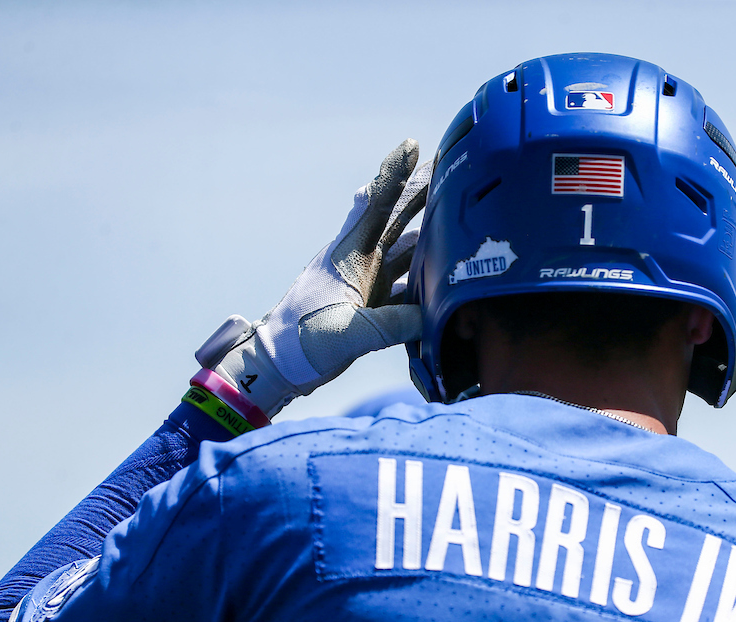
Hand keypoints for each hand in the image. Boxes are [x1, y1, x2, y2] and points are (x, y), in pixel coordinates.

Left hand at [195, 140, 431, 416]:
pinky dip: (426, 277)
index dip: (393, 173)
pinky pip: (407, 284)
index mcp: (349, 255)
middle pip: (395, 217)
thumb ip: (391, 324)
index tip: (411, 144)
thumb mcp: (348, 333)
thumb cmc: (301, 343)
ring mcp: (366, 281)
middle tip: (447, 166)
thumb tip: (432, 316)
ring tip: (456, 215)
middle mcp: (360, 261)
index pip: (374, 204)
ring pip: (405, 248)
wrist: (279, 364)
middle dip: (420, 191)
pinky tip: (447, 275)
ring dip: (429, 232)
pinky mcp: (371, 303)